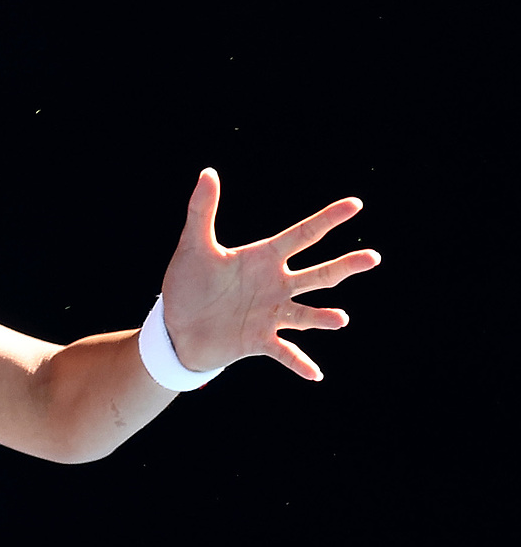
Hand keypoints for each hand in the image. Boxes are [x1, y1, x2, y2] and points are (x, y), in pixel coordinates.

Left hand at [159, 168, 379, 379]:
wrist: (174, 328)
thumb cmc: (187, 285)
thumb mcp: (193, 247)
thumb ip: (201, 211)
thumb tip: (208, 172)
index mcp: (264, 259)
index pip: (302, 235)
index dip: (327, 220)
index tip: (355, 205)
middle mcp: (275, 285)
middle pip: (316, 274)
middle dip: (344, 267)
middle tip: (372, 258)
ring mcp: (270, 314)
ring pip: (305, 313)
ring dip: (323, 317)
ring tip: (340, 319)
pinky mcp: (258, 341)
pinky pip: (284, 352)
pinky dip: (299, 362)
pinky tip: (316, 374)